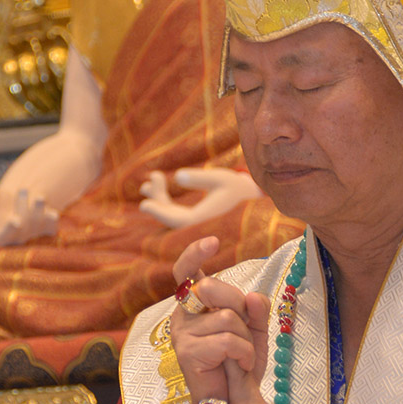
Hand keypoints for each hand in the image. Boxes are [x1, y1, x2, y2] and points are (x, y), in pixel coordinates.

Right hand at [0, 184, 59, 245]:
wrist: (14, 202)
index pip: (4, 236)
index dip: (10, 229)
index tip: (15, 220)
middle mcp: (17, 239)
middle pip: (22, 226)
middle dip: (23, 206)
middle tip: (23, 189)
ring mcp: (32, 235)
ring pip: (37, 225)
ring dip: (39, 210)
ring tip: (39, 197)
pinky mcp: (46, 230)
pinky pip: (51, 228)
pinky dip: (52, 221)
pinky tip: (53, 214)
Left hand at [139, 167, 262, 227]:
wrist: (258, 199)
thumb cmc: (240, 189)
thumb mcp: (222, 179)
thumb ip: (200, 178)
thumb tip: (177, 176)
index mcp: (205, 222)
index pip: (176, 221)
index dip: (159, 212)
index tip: (144, 203)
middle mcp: (199, 227)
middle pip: (171, 216)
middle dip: (158, 198)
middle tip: (148, 182)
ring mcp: (197, 223)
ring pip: (172, 213)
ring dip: (160, 198)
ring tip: (150, 180)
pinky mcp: (198, 218)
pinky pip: (177, 211)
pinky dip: (167, 199)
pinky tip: (161, 183)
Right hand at [170, 235, 269, 403]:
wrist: (232, 403)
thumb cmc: (238, 365)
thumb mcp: (254, 331)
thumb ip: (257, 310)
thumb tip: (254, 295)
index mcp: (194, 305)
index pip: (185, 270)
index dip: (195, 253)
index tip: (212, 242)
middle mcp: (182, 315)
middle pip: (212, 287)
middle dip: (237, 304)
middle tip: (243, 328)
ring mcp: (182, 334)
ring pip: (227, 316)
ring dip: (246, 337)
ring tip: (243, 354)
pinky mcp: (187, 352)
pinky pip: (228, 339)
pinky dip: (244, 352)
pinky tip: (242, 364)